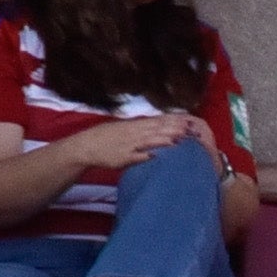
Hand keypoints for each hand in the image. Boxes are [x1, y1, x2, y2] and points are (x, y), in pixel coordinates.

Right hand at [63, 113, 198, 172]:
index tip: (188, 120)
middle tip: (190, 128)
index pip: (157, 121)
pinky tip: (157, 155)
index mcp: (134, 125)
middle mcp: (133, 133)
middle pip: (156, 129)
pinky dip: (146, 155)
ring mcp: (129, 145)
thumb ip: (140, 128)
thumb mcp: (123, 128)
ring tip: (179, 139)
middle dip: (174, 128)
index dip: (172, 121)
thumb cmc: (105, 138)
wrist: (85, 146)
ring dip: (164, 139)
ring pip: (149, 140)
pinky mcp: (123, 157)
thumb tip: (156, 127)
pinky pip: (136, 156)